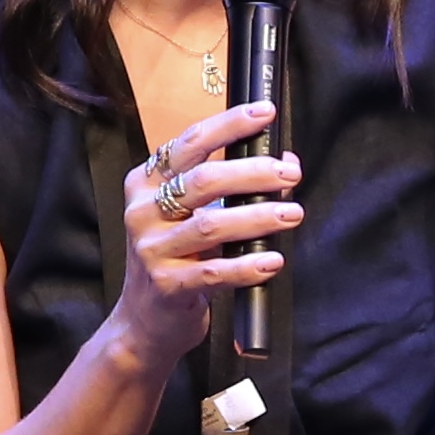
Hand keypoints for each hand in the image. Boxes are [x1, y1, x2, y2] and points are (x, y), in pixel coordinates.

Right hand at [97, 101, 297, 366]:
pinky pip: (213, 272)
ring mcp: (151, 249)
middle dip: (254, 173)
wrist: (144, 321)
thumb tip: (286, 162)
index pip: (191, 143)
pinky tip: (272, 260)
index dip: (229, 125)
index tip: (264, 113)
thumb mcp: (189, 216)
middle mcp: (142, 211)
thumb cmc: (175, 259)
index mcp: (146, 183)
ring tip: (292, 214)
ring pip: (211, 224)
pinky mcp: (166, 285)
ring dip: (258, 217)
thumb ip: (229, 188)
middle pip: (204, 179)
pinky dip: (247, 265)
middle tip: (290, 174)